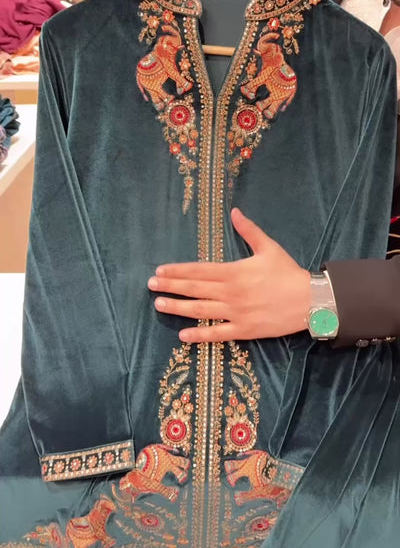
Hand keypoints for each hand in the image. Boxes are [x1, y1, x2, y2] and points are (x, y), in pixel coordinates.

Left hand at [148, 208, 310, 341]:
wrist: (309, 300)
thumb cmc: (287, 272)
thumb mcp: (268, 247)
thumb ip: (249, 231)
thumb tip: (234, 211)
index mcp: (234, 271)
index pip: (199, 269)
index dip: (177, 270)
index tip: (160, 270)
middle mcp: (230, 292)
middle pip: (194, 289)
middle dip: (170, 286)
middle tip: (151, 285)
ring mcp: (236, 313)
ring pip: (200, 310)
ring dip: (178, 308)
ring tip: (159, 305)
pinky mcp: (244, 330)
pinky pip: (217, 334)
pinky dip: (200, 336)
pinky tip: (183, 335)